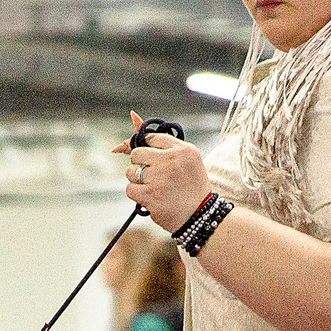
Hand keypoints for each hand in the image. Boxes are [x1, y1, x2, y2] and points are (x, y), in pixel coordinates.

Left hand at [118, 110, 209, 225]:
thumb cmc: (190, 186)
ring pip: (130, 172)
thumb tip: (132, 115)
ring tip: (155, 189)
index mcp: (183, 149)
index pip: (151, 138)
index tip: (149, 159)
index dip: (146, 149)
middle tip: (153, 176)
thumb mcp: (186, 159)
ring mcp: (161, 178)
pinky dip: (137, 195)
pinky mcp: (152, 195)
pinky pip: (130, 189)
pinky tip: (151, 199)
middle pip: (136, 154)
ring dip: (138, 181)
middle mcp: (172, 160)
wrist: (200, 216)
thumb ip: (161, 141)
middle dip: (139, 165)